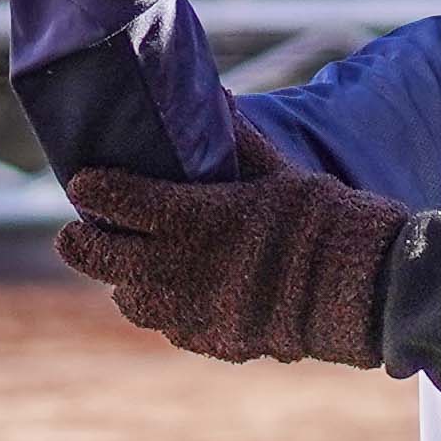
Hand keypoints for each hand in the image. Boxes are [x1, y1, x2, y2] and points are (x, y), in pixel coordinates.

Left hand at [55, 161, 400, 366]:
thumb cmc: (326, 219)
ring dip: (123, 281)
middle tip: (74, 232)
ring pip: (130, 300)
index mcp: (195, 217)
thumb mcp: (282, 172)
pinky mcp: (214, 341)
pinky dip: (164, 309)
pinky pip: (169, 327)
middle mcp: (182, 268)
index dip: (92, 190)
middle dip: (80, 243)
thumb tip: (219, 99)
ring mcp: (195, 312)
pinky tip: (175, 294)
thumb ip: (240, 141)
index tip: (82, 183)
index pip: (116, 201)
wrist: (366, 289)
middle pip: (102, 258)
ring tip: (130, 266)